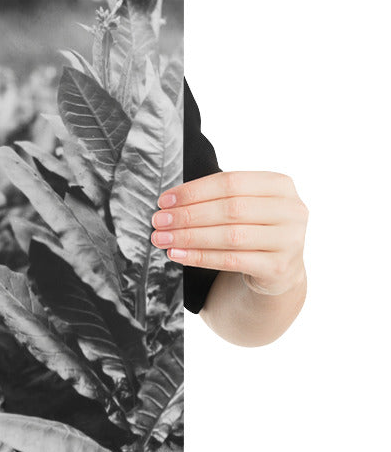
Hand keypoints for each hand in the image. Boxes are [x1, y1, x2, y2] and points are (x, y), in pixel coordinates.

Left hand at [151, 171, 307, 296]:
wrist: (278, 269)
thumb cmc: (252, 229)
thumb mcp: (244, 206)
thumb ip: (217, 198)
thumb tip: (168, 204)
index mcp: (280, 185)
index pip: (231, 182)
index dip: (194, 191)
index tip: (164, 201)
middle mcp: (291, 210)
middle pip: (230, 209)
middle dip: (188, 215)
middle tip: (159, 221)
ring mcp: (290, 240)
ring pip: (230, 236)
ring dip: (189, 237)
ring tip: (162, 239)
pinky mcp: (280, 267)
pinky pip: (232, 261)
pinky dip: (200, 257)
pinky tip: (177, 255)